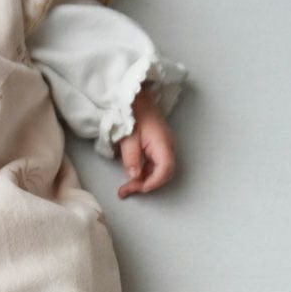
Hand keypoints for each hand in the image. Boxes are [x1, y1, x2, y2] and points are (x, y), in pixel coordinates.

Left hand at [116, 83, 175, 198]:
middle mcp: (167, 147)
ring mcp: (163, 148)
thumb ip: (131, 157)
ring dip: (142, 182)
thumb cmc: (133, 115)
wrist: (136, 100)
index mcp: (162, 143)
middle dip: (145, 185)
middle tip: (125, 191)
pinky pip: (152, 167)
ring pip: (157, 172)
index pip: (166, 169)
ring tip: (124, 190)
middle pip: (162, 174)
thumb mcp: (128, 137)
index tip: (139, 188)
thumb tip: (134, 176)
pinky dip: (142, 175)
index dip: (153, 182)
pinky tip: (130, 178)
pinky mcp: (157, 149)